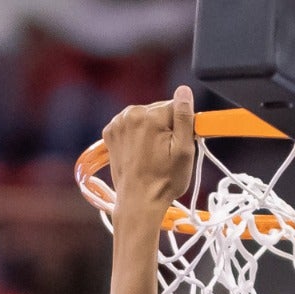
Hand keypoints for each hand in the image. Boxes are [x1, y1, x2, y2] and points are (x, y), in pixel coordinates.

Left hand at [103, 86, 195, 223]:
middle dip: (166, 126)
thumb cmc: (164, 181)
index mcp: (150, 116)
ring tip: (153, 154)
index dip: (183, 125)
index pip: (177, 106)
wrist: (138, 201)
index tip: (180, 144)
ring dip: (152, 129)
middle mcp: (131, 114)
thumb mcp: (184, 150)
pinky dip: (137, 133)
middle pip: (160, 109)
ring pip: (146, 116)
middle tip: (166, 152)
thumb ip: (185, 117)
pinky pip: (131, 124)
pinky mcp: (110, 132)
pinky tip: (140, 150)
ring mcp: (118, 123)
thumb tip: (183, 91)